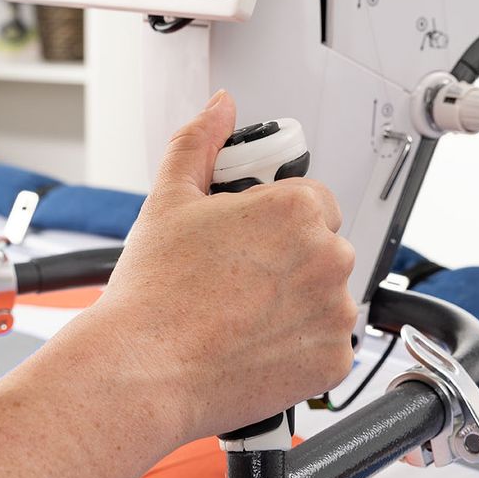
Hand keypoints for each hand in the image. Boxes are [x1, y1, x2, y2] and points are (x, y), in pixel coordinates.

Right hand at [103, 90, 356, 444]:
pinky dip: (301, 346)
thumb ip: (200, 141)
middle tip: (236, 279)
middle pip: (322, 245)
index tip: (247, 241)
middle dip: (289, 258)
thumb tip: (221, 107)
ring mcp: (335, 312)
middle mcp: (328, 256)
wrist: (143, 370)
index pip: (311, 199)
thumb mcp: (169, 198)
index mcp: (296, 208)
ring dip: (298, 301)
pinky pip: (327, 343)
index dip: (274, 218)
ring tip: (241, 315)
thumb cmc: (154, 292)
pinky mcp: (333, 360)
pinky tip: (256, 344)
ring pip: (327, 294)